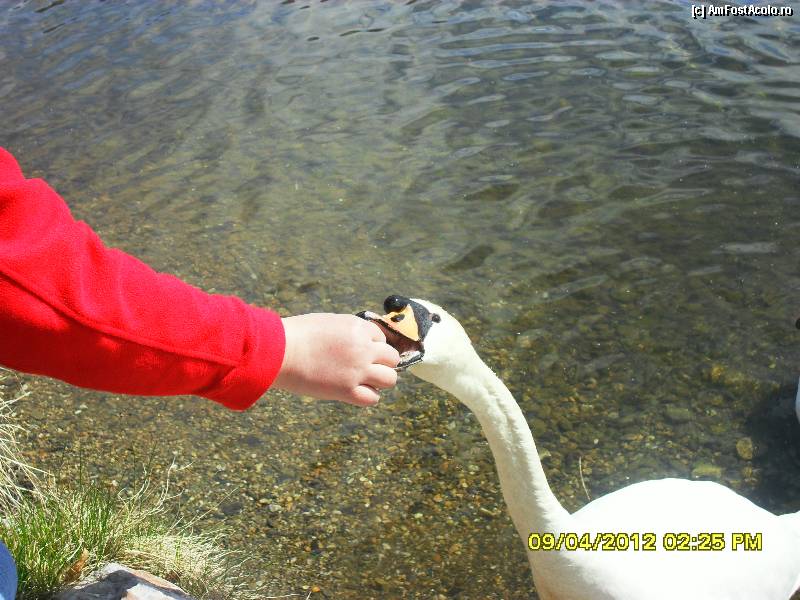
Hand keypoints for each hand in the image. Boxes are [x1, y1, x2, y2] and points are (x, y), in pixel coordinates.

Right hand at [273, 313, 399, 405]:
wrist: (279, 351)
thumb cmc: (297, 335)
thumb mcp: (329, 323)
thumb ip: (348, 332)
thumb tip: (361, 340)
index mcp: (357, 327)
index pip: (381, 337)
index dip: (372, 345)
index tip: (361, 352)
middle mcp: (363, 348)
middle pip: (391, 358)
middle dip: (381, 363)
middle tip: (366, 368)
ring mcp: (358, 370)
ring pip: (390, 379)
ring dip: (380, 381)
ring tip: (364, 381)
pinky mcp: (347, 390)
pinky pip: (373, 398)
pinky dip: (368, 396)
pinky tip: (355, 392)